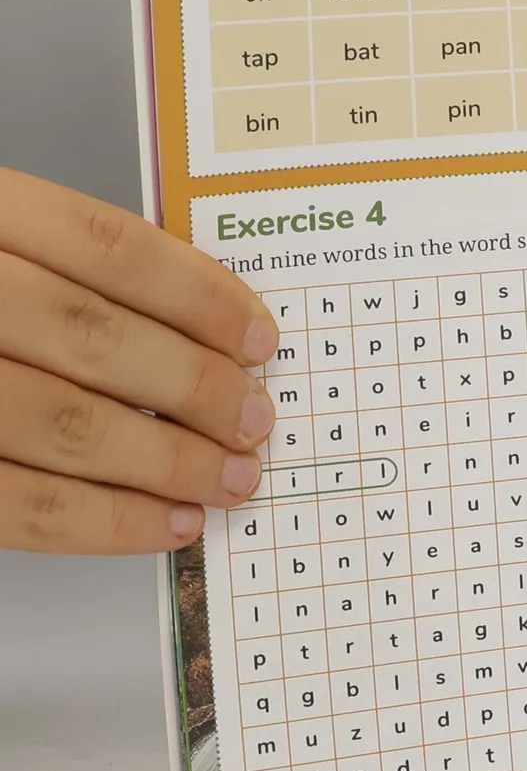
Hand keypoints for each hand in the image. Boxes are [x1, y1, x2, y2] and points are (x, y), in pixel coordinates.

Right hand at [0, 171, 277, 553]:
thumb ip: (69, 273)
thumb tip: (204, 328)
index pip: (109, 248)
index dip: (201, 297)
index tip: (259, 338)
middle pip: (94, 339)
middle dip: (195, 389)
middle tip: (254, 420)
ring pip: (62, 426)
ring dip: (165, 463)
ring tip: (227, 478)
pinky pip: (19, 504)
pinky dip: (105, 521)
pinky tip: (165, 523)